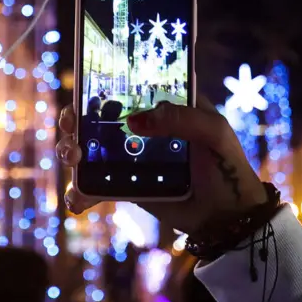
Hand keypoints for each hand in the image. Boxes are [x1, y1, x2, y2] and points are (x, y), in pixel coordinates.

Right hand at [55, 98, 267, 235]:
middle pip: (99, 115)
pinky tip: (79, 200)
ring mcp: (133, 158)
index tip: (85, 88)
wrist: (229, 218)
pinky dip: (81, 192)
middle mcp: (145, 127)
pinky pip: (97, 186)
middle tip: (73, 126)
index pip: (130, 85)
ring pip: (92, 148)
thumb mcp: (214, 133)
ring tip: (74, 158)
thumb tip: (134, 119)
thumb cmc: (229, 167)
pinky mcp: (128, 187)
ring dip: (72, 149)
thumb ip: (181, 118)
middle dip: (77, 118)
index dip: (103, 83)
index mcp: (167, 105)